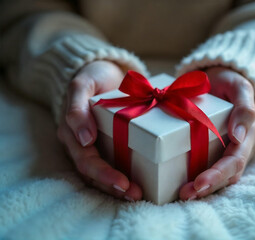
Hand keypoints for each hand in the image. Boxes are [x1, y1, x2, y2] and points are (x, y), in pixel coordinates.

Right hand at [57, 60, 141, 200]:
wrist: (105, 73)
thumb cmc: (93, 76)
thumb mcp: (82, 84)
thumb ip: (77, 107)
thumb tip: (83, 139)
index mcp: (72, 132)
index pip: (85, 160)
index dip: (103, 174)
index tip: (123, 182)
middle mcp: (81, 143)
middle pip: (93, 172)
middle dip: (112, 185)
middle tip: (134, 195)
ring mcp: (95, 145)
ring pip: (102, 173)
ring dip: (118, 187)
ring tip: (137, 195)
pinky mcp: (110, 143)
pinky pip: (114, 163)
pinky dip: (125, 175)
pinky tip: (139, 183)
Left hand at [179, 67, 254, 199]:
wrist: (221, 78)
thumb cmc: (230, 81)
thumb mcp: (239, 87)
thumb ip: (244, 108)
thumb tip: (240, 137)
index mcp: (248, 135)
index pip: (235, 161)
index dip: (218, 175)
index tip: (199, 184)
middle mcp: (238, 146)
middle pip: (227, 174)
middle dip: (208, 187)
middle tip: (186, 195)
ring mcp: (225, 148)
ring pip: (218, 174)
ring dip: (201, 187)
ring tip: (182, 195)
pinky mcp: (211, 146)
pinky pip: (206, 164)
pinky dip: (195, 176)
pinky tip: (181, 182)